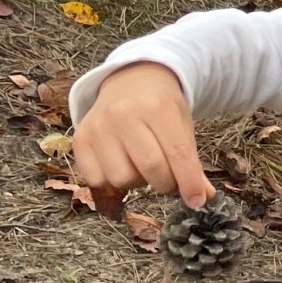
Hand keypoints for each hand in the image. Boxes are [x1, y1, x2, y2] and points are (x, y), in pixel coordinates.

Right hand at [72, 62, 212, 205]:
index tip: (196, 201)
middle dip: (165, 183)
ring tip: (140, 165)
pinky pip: (96, 180)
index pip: (177, 153)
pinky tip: (120, 164)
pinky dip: (111, 181)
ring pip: (121, 178)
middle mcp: (124, 114)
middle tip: (168, 178)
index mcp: (157, 107)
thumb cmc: (160, 107)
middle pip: (150, 168)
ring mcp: (98, 127)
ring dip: (137, 181)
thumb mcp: (182, 125)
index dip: (189, 182)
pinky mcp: (80, 140)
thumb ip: (191, 162)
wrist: (130, 81)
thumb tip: (201, 198)